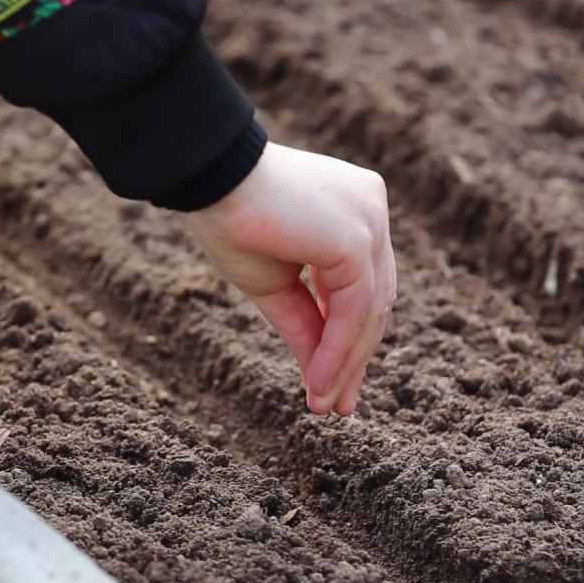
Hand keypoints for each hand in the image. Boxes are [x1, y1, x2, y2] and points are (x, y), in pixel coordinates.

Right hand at [184, 142, 396, 414]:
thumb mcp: (274, 283)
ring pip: (369, 310)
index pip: (362, 284)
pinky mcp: (358, 239)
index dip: (348, 336)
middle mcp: (371, 210)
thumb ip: (305, 323)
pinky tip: (320, 382)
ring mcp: (370, 221)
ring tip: (325, 404)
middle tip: (336, 404)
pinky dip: (338, 351)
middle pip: (373, 300)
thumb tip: (323, 377)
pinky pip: (355, 310)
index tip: (331, 380)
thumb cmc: (229, 218)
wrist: (210, 178)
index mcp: (354, 210)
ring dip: (346, 363)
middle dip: (354, 357)